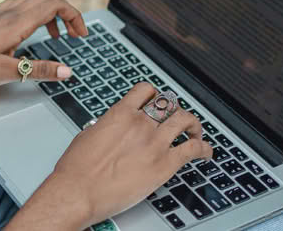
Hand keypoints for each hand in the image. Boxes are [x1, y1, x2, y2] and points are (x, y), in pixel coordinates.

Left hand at [0, 0, 87, 84]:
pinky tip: (33, 32)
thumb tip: (67, 71)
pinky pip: (23, 4)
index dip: (75, 17)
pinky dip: (37, 13)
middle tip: (74, 35)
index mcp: (18, 22)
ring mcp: (2, 11)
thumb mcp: (7, 72)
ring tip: (58, 36)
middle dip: (68, 12)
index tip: (80, 36)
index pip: (56, 5)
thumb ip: (39, 70)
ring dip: (53, 12)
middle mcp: (12, 11)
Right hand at [6, 83, 212, 229]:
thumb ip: (106, 126)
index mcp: (120, 114)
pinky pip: (193, 150)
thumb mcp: (88, 135)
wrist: (78, 191)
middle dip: (174, 110)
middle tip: (175, 117)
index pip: (146, 91)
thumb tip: (111, 126)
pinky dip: (204, 149)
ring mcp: (155, 143)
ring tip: (195, 131)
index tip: (157, 100)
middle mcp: (140, 124)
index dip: (154, 94)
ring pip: (185, 120)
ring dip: (193, 124)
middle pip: (168, 104)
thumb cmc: (77, 169)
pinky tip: (205, 152)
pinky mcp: (165, 164)